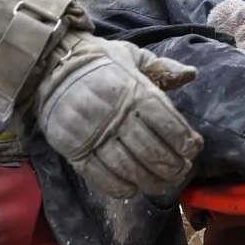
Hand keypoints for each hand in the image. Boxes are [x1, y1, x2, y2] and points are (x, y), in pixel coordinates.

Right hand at [35, 36, 202, 198]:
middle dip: (172, 166)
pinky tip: (133, 188)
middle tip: (182, 172)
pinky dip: (120, 187)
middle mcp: (115, 116)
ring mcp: (94, 135)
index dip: (183, 140)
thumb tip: (190, 74)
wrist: (51, 67)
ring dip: (150, 181)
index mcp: (133, 91)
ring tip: (163, 185)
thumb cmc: (99, 63)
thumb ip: (161, 68)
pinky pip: (101, 176)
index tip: (193, 149)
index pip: (166, 123)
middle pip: (151, 150)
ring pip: (129, 167)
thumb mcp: (132, 56)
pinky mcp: (75, 150)